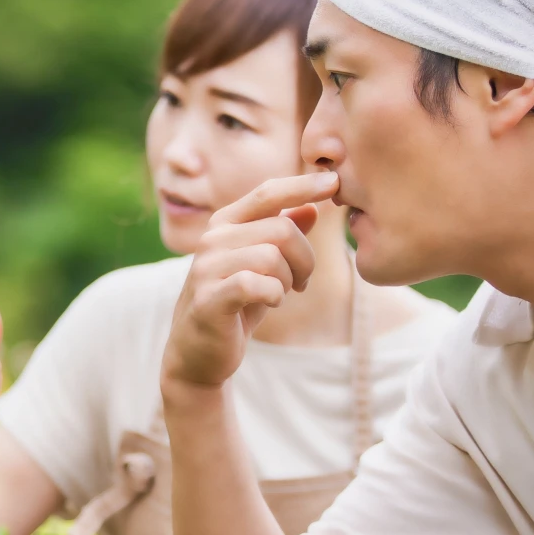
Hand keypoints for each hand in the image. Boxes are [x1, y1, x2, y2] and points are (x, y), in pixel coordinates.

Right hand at [162, 173, 337, 390]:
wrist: (199, 353)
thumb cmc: (236, 305)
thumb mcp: (264, 267)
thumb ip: (282, 234)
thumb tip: (312, 207)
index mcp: (225, 223)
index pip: (268, 192)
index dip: (303, 185)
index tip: (334, 181)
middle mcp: (212, 238)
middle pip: (281, 230)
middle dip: (305, 259)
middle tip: (302, 282)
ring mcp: (206, 268)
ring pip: (272, 257)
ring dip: (289, 281)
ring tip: (282, 295)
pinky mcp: (208, 298)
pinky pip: (257, 285)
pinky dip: (274, 295)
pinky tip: (270, 304)